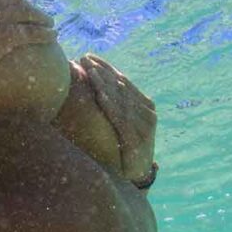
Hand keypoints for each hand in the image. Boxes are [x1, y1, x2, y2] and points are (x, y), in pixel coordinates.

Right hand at [0, 0, 56, 102]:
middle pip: (9, 0)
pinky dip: (43, 33)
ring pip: (23, 13)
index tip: (12, 9)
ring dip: (39, 17)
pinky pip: (28, 33)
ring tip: (49, 24)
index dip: (3, 2)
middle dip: (26, 7)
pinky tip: (52, 38)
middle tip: (36, 15)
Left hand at [74, 54, 156, 181]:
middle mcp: (147, 112)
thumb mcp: (120, 125)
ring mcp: (145, 125)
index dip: (106, 68)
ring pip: (121, 99)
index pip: (123, 81)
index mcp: (144, 105)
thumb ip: (113, 108)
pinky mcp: (138, 139)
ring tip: (89, 70)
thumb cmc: (124, 148)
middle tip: (84, 58)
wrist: (138, 173)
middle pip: (121, 86)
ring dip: (104, 83)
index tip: (89, 57)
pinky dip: (110, 105)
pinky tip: (100, 95)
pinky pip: (121, 119)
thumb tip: (93, 90)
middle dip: (102, 71)